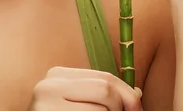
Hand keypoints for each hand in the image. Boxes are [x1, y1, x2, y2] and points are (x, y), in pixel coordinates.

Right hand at [27, 67, 142, 110]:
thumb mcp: (80, 104)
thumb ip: (104, 97)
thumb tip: (137, 95)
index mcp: (58, 75)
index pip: (106, 78)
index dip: (128, 96)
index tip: (137, 110)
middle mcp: (49, 85)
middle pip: (106, 90)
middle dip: (120, 109)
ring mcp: (45, 104)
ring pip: (102, 110)